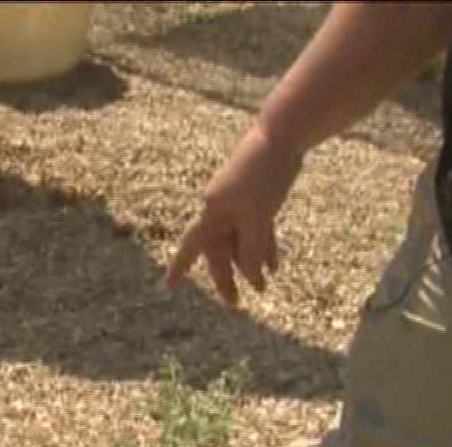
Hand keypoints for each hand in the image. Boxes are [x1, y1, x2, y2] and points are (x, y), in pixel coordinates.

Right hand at [166, 121, 304, 303]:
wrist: (282, 137)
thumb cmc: (263, 175)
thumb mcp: (258, 219)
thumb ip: (252, 250)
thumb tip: (251, 278)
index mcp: (212, 212)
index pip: (191, 247)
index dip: (179, 267)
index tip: (169, 286)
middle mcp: (220, 210)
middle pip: (218, 251)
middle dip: (228, 277)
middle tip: (236, 304)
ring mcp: (239, 205)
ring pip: (240, 242)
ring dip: (250, 265)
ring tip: (263, 288)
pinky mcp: (258, 199)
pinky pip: (256, 231)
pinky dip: (263, 247)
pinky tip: (274, 266)